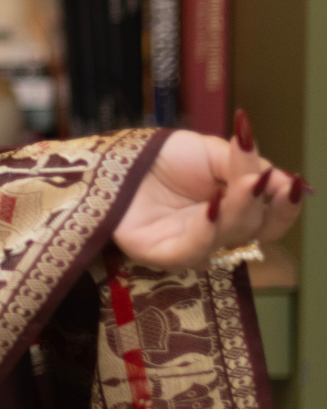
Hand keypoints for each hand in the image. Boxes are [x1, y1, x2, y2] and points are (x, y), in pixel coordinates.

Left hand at [112, 112, 304, 271]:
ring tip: (245, 183)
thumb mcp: (212, 152)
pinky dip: (207, 228)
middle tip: (261, 178)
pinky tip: (213, 205)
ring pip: (228, 236)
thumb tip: (284, 180)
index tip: (293, 184)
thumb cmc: (163, 157)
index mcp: (236, 210)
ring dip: (238, 209)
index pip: (272, 218)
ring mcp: (193, 246)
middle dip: (261, 203)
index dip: (286, 205)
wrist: (115, 158)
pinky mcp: (165, 256)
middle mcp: (220, 233)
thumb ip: (245, 166)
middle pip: (255, 228)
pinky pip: (193, 249)